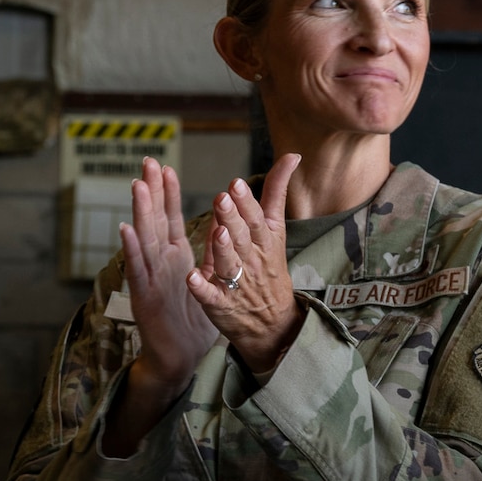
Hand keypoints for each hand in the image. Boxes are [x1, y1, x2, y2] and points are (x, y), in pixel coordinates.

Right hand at [118, 157, 218, 388]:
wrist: (180, 353)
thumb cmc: (192, 317)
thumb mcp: (203, 278)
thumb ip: (206, 253)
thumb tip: (217, 228)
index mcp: (175, 256)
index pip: (170, 217)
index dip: (168, 193)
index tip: (166, 166)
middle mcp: (159, 261)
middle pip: (154, 220)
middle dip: (152, 191)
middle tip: (147, 162)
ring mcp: (150, 277)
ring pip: (144, 239)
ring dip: (140, 212)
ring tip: (137, 186)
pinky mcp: (145, 296)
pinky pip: (138, 270)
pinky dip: (132, 250)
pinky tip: (125, 231)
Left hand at [187, 154, 304, 373]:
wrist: (273, 323)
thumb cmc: (268, 270)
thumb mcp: (276, 231)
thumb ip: (275, 195)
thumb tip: (289, 157)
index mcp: (264, 241)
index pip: (256, 218)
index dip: (246, 202)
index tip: (235, 184)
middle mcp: (252, 260)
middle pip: (242, 236)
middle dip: (232, 217)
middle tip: (222, 198)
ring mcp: (236, 283)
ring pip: (228, 263)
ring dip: (222, 248)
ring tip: (217, 233)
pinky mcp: (221, 304)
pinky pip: (211, 296)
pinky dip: (202, 288)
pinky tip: (192, 278)